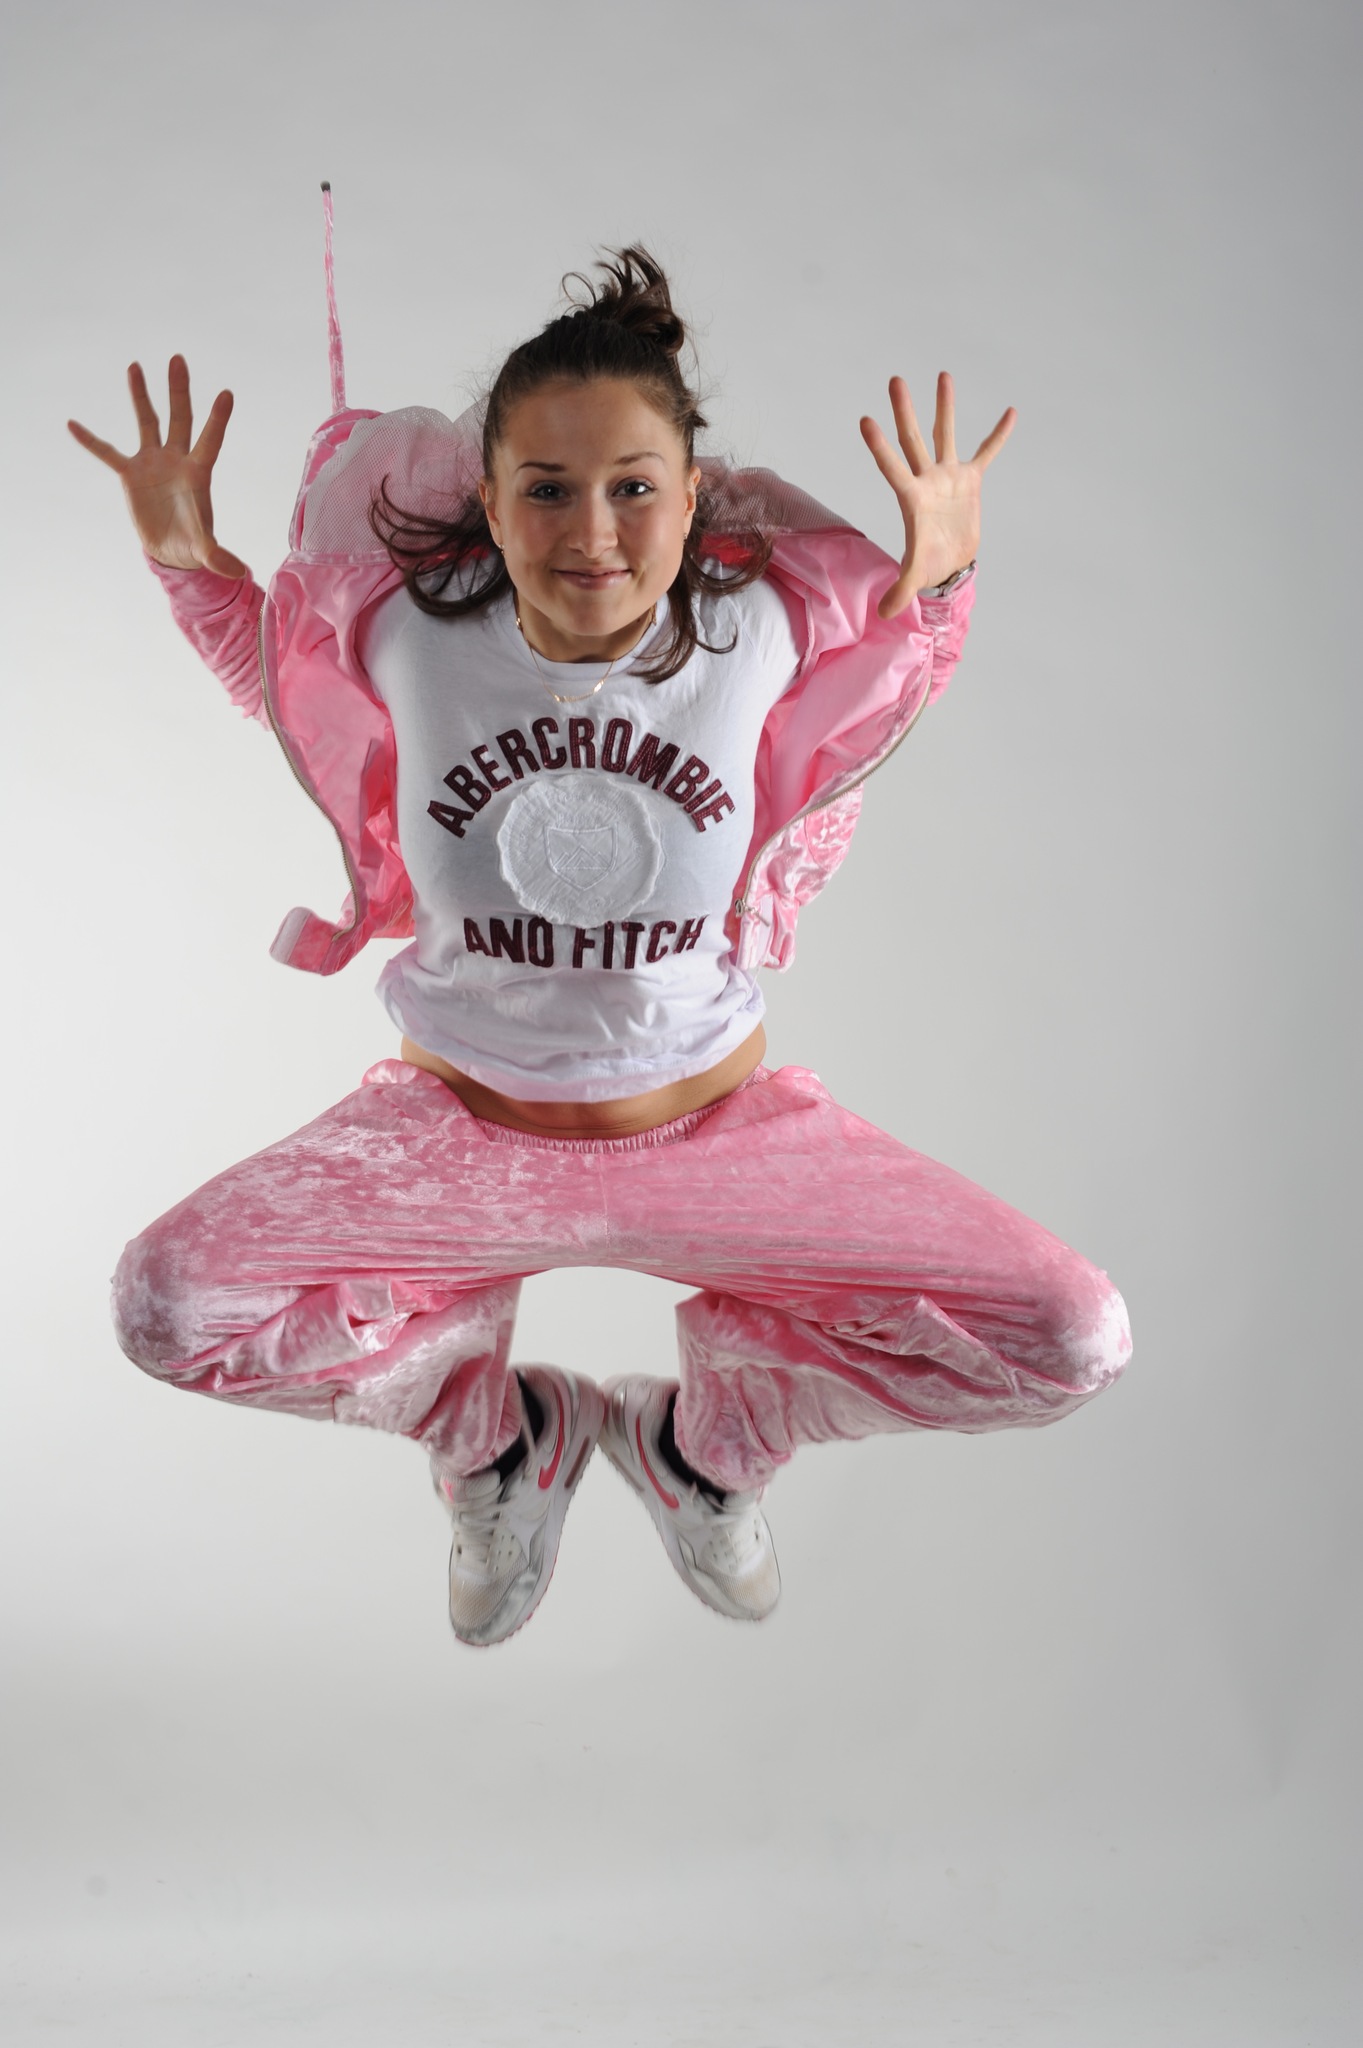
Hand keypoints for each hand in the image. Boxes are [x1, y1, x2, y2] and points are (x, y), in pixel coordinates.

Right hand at [68, 355, 244, 578]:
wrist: (171, 550)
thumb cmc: (192, 545)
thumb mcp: (204, 550)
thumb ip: (218, 556)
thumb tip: (238, 572)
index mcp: (198, 473)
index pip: (210, 441)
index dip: (218, 420)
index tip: (227, 393)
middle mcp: (177, 460)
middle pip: (180, 418)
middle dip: (179, 391)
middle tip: (177, 359)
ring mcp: (153, 463)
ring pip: (147, 422)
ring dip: (140, 395)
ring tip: (135, 366)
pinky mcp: (131, 474)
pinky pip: (107, 453)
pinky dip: (91, 441)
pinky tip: (73, 424)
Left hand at [860, 372, 1014, 617]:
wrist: (950, 565)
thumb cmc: (929, 567)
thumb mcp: (914, 577)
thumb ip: (899, 591)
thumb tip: (884, 615)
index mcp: (912, 497)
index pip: (892, 467)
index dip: (879, 446)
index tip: (865, 420)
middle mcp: (928, 480)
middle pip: (914, 440)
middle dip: (905, 411)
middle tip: (894, 380)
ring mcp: (949, 477)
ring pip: (944, 435)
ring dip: (944, 407)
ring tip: (943, 374)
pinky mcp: (971, 481)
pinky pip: (986, 453)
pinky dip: (997, 436)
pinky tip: (1010, 412)